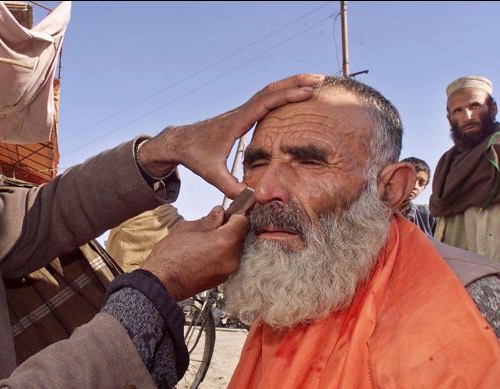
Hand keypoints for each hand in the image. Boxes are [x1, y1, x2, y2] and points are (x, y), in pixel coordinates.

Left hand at [138, 73, 323, 198]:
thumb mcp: (212, 175)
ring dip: (290, 85)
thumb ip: (231, 186)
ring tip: (313, 82)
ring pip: (268, 91)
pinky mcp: (241, 115)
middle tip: (320, 79)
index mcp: (235, 123)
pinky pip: (264, 99)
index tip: (307, 93)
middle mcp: (239, 112)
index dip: (286, 97)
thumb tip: (252, 198)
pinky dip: (281, 94)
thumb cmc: (195, 156)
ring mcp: (240, 112)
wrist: (180, 142)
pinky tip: (294, 95)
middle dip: (295, 82)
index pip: (264, 103)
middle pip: (270, 90)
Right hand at [141, 206, 248, 300]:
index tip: (227, 213)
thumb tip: (218, 213)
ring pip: (233, 250)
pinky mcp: (222, 279)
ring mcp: (228, 271)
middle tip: (210, 228)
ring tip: (203, 243)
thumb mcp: (187, 229)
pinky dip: (219, 256)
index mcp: (225, 242)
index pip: (243, 221)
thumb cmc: (170, 258)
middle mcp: (232, 258)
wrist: (161, 282)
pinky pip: (226, 261)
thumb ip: (208, 219)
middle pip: (239, 237)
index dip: (234, 215)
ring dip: (223, 244)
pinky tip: (203, 254)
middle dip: (228, 230)